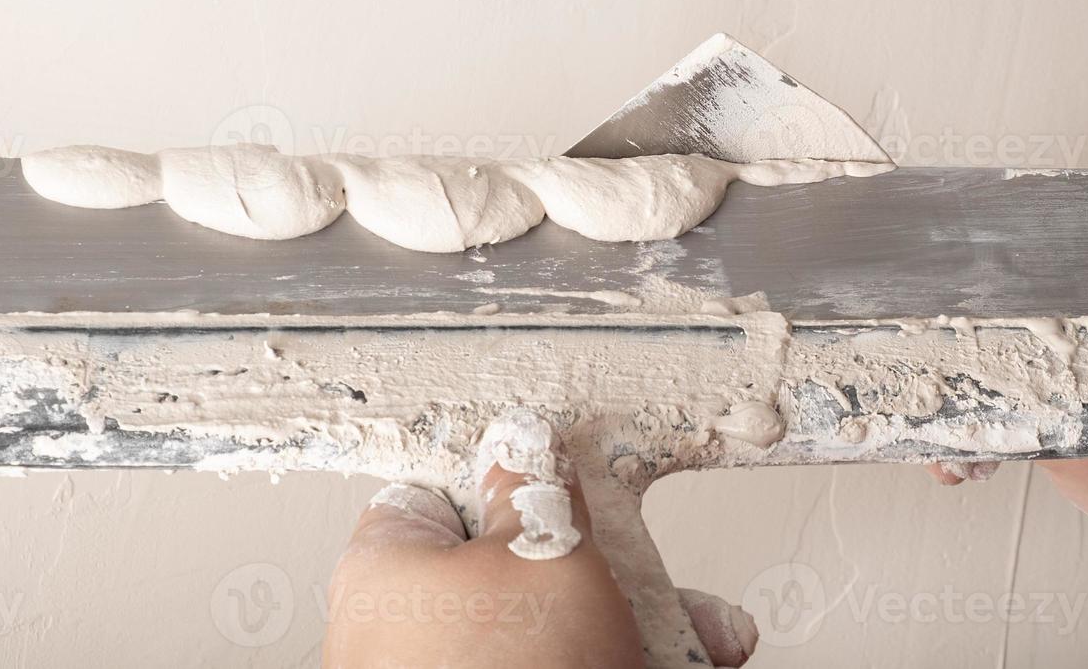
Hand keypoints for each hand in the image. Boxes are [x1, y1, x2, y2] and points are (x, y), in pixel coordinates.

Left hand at [324, 425, 758, 668]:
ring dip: (638, 624)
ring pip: (555, 631)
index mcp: (386, 569)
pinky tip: (684, 657)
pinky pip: (565, 668)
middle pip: (519, 567)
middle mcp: (404, 633)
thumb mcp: (546, 549)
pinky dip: (620, 664)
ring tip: (701, 635)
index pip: (446, 492)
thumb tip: (524, 440)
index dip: (514, 483)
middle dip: (612, 569)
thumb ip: (537, 486)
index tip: (571, 483)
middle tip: (658, 576)